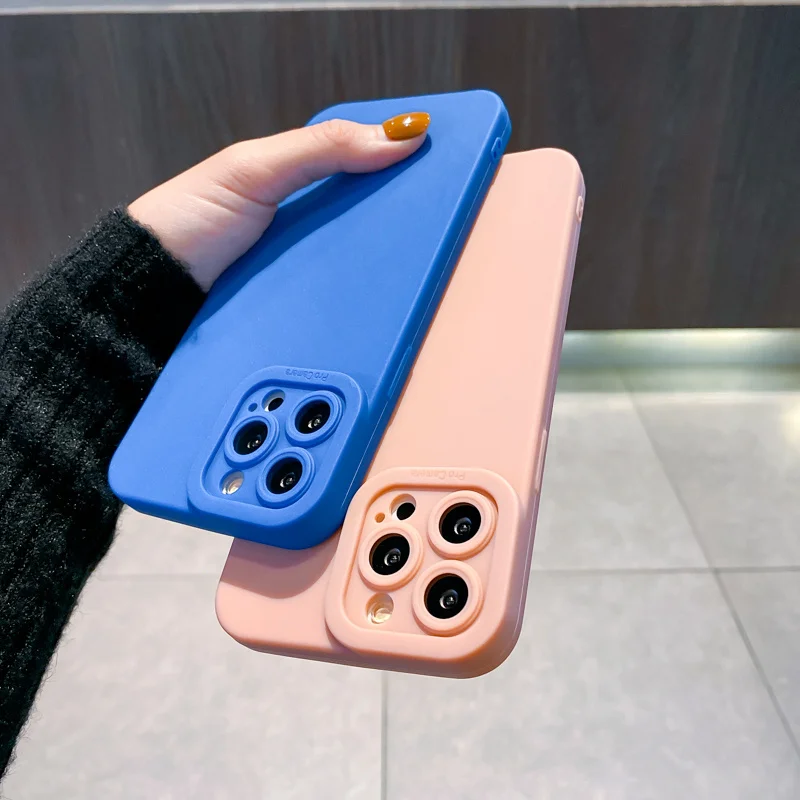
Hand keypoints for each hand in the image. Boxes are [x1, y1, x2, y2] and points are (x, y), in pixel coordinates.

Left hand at [128, 113, 430, 290]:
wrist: (152, 291)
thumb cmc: (190, 219)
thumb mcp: (256, 168)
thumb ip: (321, 147)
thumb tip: (397, 133)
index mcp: (301, 181)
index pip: (368, 168)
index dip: (405, 165)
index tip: (445, 166)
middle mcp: (310, 226)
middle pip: (374, 222)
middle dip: (405, 223)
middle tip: (443, 221)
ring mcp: (308, 269)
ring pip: (363, 267)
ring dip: (387, 268)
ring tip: (421, 265)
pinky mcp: (304, 309)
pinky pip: (342, 302)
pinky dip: (362, 302)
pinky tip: (383, 301)